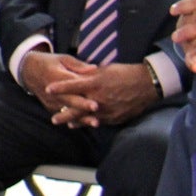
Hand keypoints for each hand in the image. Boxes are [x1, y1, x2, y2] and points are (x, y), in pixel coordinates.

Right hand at [17, 49, 96, 119]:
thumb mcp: (62, 59)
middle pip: (70, 100)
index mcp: (55, 75)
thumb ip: (78, 65)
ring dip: (82, 118)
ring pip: (67, 111)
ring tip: (96, 123)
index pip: (70, 85)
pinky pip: (64, 114)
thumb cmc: (49, 62)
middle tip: (97, 111)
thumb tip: (95, 69)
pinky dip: (76, 119)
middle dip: (83, 107)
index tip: (95, 101)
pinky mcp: (50, 107)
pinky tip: (88, 122)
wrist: (28, 71)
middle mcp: (51, 91)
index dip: (82, 91)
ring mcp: (50, 100)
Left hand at [41, 61, 158, 127]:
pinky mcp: (115, 117)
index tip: (47, 89)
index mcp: (96, 83)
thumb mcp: (104, 70)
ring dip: (76, 121)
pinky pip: (100, 122)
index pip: (73, 86)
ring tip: (66, 123)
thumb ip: (89, 75)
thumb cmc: (124, 73)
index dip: (60, 88)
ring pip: (88, 118)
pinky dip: (91, 122)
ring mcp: (108, 110)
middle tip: (53, 119)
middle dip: (64, 115)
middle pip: (78, 108)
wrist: (147, 84)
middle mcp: (100, 98)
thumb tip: (75, 75)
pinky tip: (85, 124)